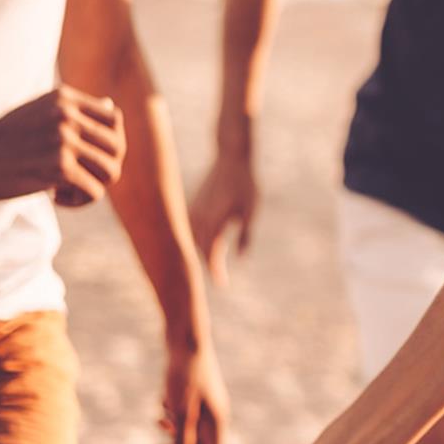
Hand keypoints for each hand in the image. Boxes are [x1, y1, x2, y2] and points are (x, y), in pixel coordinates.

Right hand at [0, 86, 124, 205]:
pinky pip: (94, 191)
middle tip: (79, 178)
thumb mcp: (37, 112)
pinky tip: (56, 197)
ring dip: (93, 187)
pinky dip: (79, 201)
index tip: (86, 157)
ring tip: (68, 190)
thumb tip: (110, 105)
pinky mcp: (59, 167)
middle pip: (117, 147)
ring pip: (111, 171)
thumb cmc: (1, 140)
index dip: (109, 142)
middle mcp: (67, 115)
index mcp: (64, 98)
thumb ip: (72, 110)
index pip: (114, 119)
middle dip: (103, 168)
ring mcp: (64, 139)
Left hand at [158, 343, 228, 443]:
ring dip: (173, 431)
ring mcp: (206, 400)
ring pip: (191, 427)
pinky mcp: (196, 391)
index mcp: (217, 418)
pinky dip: (172, 414)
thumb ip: (184, 438)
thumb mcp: (180, 411)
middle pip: (201, 442)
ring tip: (158, 421)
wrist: (185, 338)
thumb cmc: (184, 375)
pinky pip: (185, 413)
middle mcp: (215, 411)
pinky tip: (162, 402)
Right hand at [189, 153, 256, 285]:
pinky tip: (209, 245)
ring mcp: (194, 211)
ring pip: (194, 240)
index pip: (211, 254)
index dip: (216, 271)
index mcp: (214, 221)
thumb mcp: (252, 211)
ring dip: (203, 254)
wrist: (232, 158)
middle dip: (209, 266)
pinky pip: (192, 230)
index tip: (222, 285)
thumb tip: (240, 259)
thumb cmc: (246, 184)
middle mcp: (199, 218)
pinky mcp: (193, 205)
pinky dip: (199, 241)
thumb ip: (246, 236)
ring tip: (215, 265)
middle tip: (221, 280)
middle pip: (200, 250)